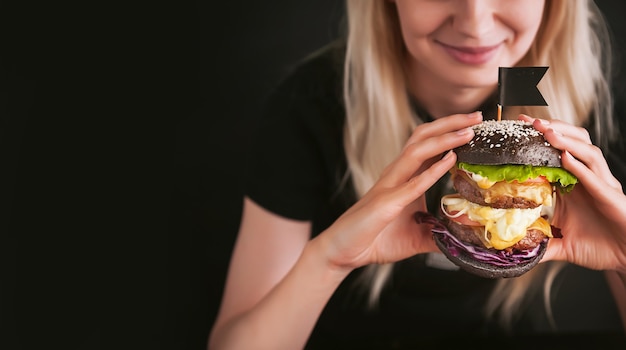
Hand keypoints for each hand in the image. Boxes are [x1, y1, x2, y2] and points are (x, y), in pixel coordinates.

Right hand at [314, 112, 482, 270]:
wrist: (343, 252)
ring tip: (468, 131)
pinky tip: (451, 160)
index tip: (476, 126)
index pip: (428, 146)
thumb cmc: (375, 240)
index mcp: (403, 178)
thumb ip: (438, 234)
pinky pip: (412, 183)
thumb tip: (463, 239)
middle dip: (451, 123)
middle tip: (477, 117)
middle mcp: (396, 175)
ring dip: (445, 138)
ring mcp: (389, 186)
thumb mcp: (416, 238)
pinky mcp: (385, 203)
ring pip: (417, 151)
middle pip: (423, 137)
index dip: (451, 132)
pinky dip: (433, 170)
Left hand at [519, 115, 625, 272]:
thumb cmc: (600, 248)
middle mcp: (587, 180)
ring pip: (586, 152)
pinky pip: (595, 176)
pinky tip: (565, 156)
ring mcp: (601, 185)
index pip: (555, 154)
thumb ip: (540, 245)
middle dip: (552, 129)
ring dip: (566, 140)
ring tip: (546, 131)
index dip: (539, 139)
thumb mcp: (563, 246)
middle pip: (572, 143)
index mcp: (572, 186)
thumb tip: (516, 252)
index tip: (518, 128)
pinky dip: (579, 165)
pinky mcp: (611, 196)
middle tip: (529, 121)